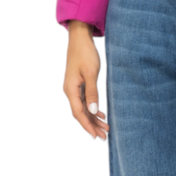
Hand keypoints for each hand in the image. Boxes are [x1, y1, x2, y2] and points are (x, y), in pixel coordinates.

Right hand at [64, 21, 110, 139]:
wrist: (80, 39)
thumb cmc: (85, 53)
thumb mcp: (91, 73)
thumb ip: (92, 92)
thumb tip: (93, 111)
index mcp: (70, 90)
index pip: (79, 113)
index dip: (87, 126)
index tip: (96, 136)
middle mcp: (70, 91)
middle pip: (81, 114)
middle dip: (92, 126)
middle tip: (105, 136)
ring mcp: (73, 88)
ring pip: (83, 108)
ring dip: (94, 119)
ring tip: (106, 128)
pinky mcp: (78, 84)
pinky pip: (84, 101)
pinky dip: (93, 109)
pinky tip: (101, 114)